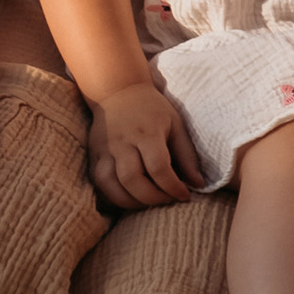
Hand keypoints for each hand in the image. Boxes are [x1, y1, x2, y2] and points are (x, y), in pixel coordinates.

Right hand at [88, 82, 200, 211]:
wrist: (118, 91)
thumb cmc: (152, 109)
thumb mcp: (175, 124)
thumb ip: (187, 155)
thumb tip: (198, 184)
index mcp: (147, 132)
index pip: (158, 167)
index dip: (173, 187)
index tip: (185, 196)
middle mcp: (123, 141)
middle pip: (132, 179)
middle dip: (152, 198)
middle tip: (168, 200)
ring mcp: (105, 149)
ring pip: (110, 184)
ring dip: (130, 202)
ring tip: (149, 202)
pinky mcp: (94, 155)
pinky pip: (99, 183)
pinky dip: (114, 196)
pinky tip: (131, 198)